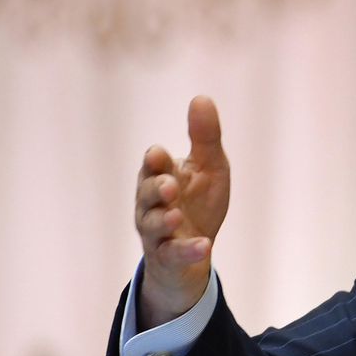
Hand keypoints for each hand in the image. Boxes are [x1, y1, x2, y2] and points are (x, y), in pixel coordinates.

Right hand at [135, 96, 230, 328]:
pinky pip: (174, 255)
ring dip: (163, 220)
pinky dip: (188, 250)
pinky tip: (205, 245)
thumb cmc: (198, 202)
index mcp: (161, 177)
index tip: (159, 155)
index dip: (155, 162)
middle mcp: (152, 204)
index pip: (153, 166)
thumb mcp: (209, 167)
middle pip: (146, 194)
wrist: (196, 251)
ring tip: (176, 216)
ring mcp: (158, 232)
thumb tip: (201, 97)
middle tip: (169, 187)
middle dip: (156, 189)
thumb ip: (205, 137)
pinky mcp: (168, 257)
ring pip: (152, 225)